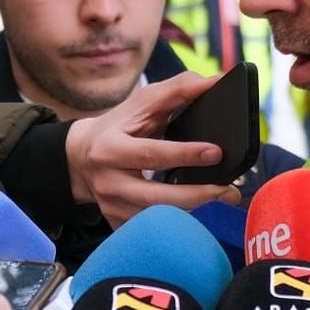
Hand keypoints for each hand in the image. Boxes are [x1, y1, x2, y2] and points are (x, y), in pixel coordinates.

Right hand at [64, 74, 243, 228]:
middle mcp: (108, 182)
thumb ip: (179, 90)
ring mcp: (111, 207)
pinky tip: (195, 206)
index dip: (185, 154)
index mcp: (110, 148)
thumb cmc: (119, 126)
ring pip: (158, 217)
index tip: (216, 153)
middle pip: (157, 197)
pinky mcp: (117, 223)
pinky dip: (177, 219)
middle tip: (229, 190)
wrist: (80, 157)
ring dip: (193, 207)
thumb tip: (216, 81)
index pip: (151, 154)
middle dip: (197, 194)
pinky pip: (152, 228)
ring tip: (222, 195)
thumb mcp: (141, 103)